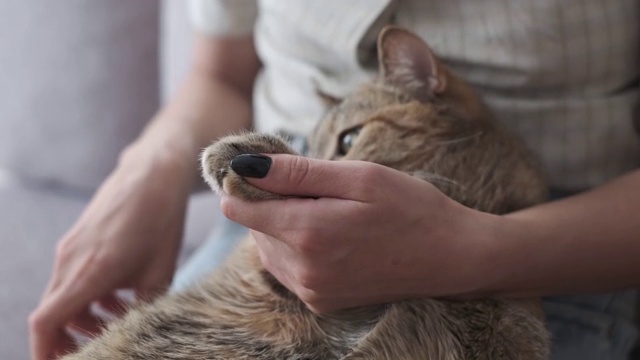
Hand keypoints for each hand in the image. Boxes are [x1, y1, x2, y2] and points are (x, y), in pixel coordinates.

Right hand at [29, 146, 191, 358]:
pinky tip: (119, 299)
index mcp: (89, 272)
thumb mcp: (159, 274)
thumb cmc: (160, 221)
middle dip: (72, 340)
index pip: (46, 322)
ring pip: (65, 297)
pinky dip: (88, 296)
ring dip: (84, 318)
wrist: (153, 172)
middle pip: (54, 315)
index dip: (45, 352)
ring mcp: (70, 248)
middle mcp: (70, 261)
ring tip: (119, 322)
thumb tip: (137, 334)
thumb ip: (142, 310)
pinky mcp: (77, 240)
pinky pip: (73, 278)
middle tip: (101, 348)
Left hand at [221, 155, 498, 312]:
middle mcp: (303, 270)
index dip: (245, 183)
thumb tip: (245, 167)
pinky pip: (288, 270)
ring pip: (269, 250)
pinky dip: (296, 248)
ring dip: (284, 226)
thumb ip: (297, 173)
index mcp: (308, 232)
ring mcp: (312, 291)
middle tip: (315, 188)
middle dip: (272, 202)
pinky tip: (329, 235)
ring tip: (327, 211)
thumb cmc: (411, 208)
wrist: (452, 257)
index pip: (242, 208)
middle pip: (256, 228)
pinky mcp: (322, 302)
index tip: (263, 169)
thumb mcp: (358, 177)